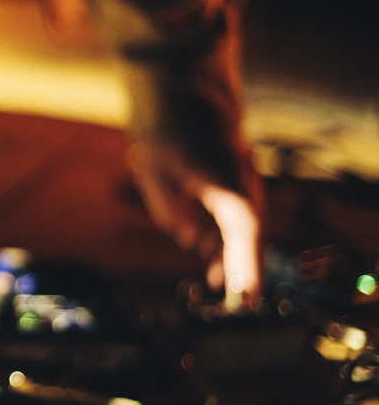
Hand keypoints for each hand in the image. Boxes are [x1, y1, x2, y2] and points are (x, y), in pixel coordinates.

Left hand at [129, 140, 262, 311]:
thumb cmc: (165, 135)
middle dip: (249, 269)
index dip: (248, 262)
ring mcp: (243, 184)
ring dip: (238, 259)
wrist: (184, 101)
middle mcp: (242, 181)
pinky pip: (240, 223)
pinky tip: (217, 270)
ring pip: (248, 230)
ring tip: (223, 288)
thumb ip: (169, 209)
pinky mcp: (237, 189)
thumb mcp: (151, 171)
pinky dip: (231, 246)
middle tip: (241, 304)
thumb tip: (191, 239)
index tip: (248, 292)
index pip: (244, 226)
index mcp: (224, 176)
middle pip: (253, 232)